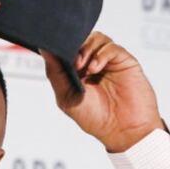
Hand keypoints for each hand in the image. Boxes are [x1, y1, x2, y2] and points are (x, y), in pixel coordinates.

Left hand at [42, 32, 161, 152]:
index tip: (57, 52)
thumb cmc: (96, 118)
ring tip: (85, 67)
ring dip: (88, 48)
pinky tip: (96, 68)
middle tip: (74, 63)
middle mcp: (93, 63)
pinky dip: (101, 54)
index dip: (62, 47)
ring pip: (97, 38)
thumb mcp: (66, 98)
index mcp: (78, 71)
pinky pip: (112, 47)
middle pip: (82, 38)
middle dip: (75, 46)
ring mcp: (110, 61)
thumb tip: (45, 49)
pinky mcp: (125, 61)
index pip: (68, 48)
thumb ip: (55, 73)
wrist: (123, 131)